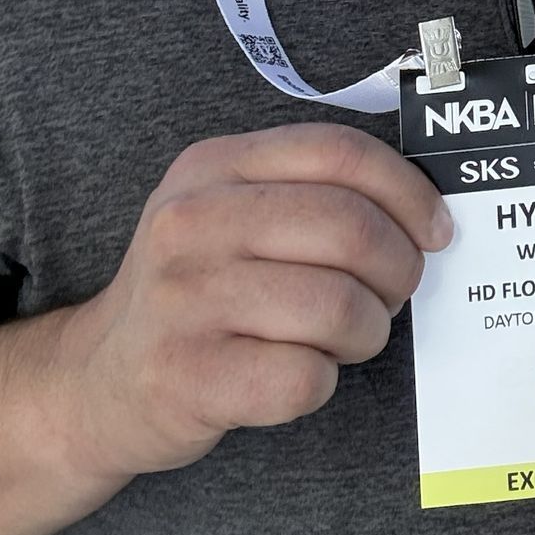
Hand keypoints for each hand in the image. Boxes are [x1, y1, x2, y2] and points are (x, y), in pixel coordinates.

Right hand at [64, 124, 451, 483]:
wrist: (99, 382)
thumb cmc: (199, 293)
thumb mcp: (233, 214)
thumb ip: (314, 194)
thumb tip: (428, 213)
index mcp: (214, 167)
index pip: (340, 152)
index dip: (409, 192)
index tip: (435, 231)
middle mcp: (191, 223)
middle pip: (350, 229)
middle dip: (398, 270)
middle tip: (392, 294)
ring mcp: (183, 300)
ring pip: (338, 307)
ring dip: (366, 332)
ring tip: (344, 338)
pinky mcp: (187, 376)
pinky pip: (304, 378)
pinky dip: (322, 382)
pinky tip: (296, 374)